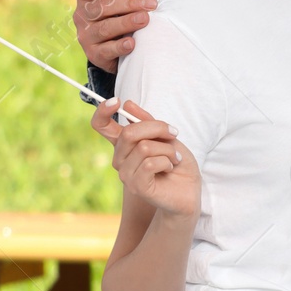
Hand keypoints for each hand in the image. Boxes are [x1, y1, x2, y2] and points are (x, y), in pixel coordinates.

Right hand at [74, 0, 156, 73]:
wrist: (113, 48)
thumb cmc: (118, 16)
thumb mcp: (120, 0)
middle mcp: (82, 15)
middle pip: (101, 6)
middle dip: (128, 4)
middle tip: (150, 3)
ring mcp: (86, 35)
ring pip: (105, 28)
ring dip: (126, 22)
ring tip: (144, 19)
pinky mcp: (94, 54)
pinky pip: (106, 50)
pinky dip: (120, 46)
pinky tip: (132, 43)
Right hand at [91, 98, 200, 218]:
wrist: (189, 189)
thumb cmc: (177, 162)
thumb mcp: (166, 136)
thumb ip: (148, 122)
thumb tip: (128, 104)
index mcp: (125, 144)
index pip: (101, 126)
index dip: (103, 111)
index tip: (116, 100)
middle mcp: (120, 159)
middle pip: (130, 132)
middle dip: (158, 129)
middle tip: (174, 134)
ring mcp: (125, 174)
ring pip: (144, 147)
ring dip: (167, 150)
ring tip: (174, 159)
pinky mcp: (136, 186)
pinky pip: (150, 163)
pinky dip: (167, 162)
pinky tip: (170, 168)